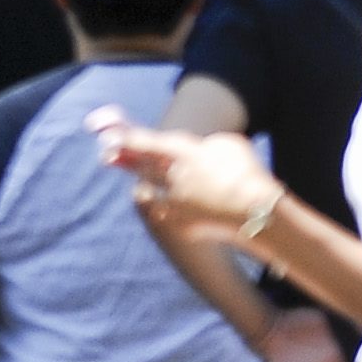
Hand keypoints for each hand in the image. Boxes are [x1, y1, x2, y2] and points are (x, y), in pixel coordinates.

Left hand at [94, 112, 285, 245]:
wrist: (259, 213)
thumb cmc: (247, 171)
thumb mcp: (229, 144)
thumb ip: (207, 145)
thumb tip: (203, 150)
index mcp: (182, 152)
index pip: (143, 142)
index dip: (122, 138)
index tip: (102, 135)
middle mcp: (172, 176)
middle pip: (139, 167)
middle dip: (122, 160)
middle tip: (106, 156)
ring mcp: (175, 203)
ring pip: (148, 193)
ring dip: (145, 188)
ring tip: (142, 186)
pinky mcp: (182, 226)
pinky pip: (166, 217)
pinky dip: (166, 214)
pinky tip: (167, 213)